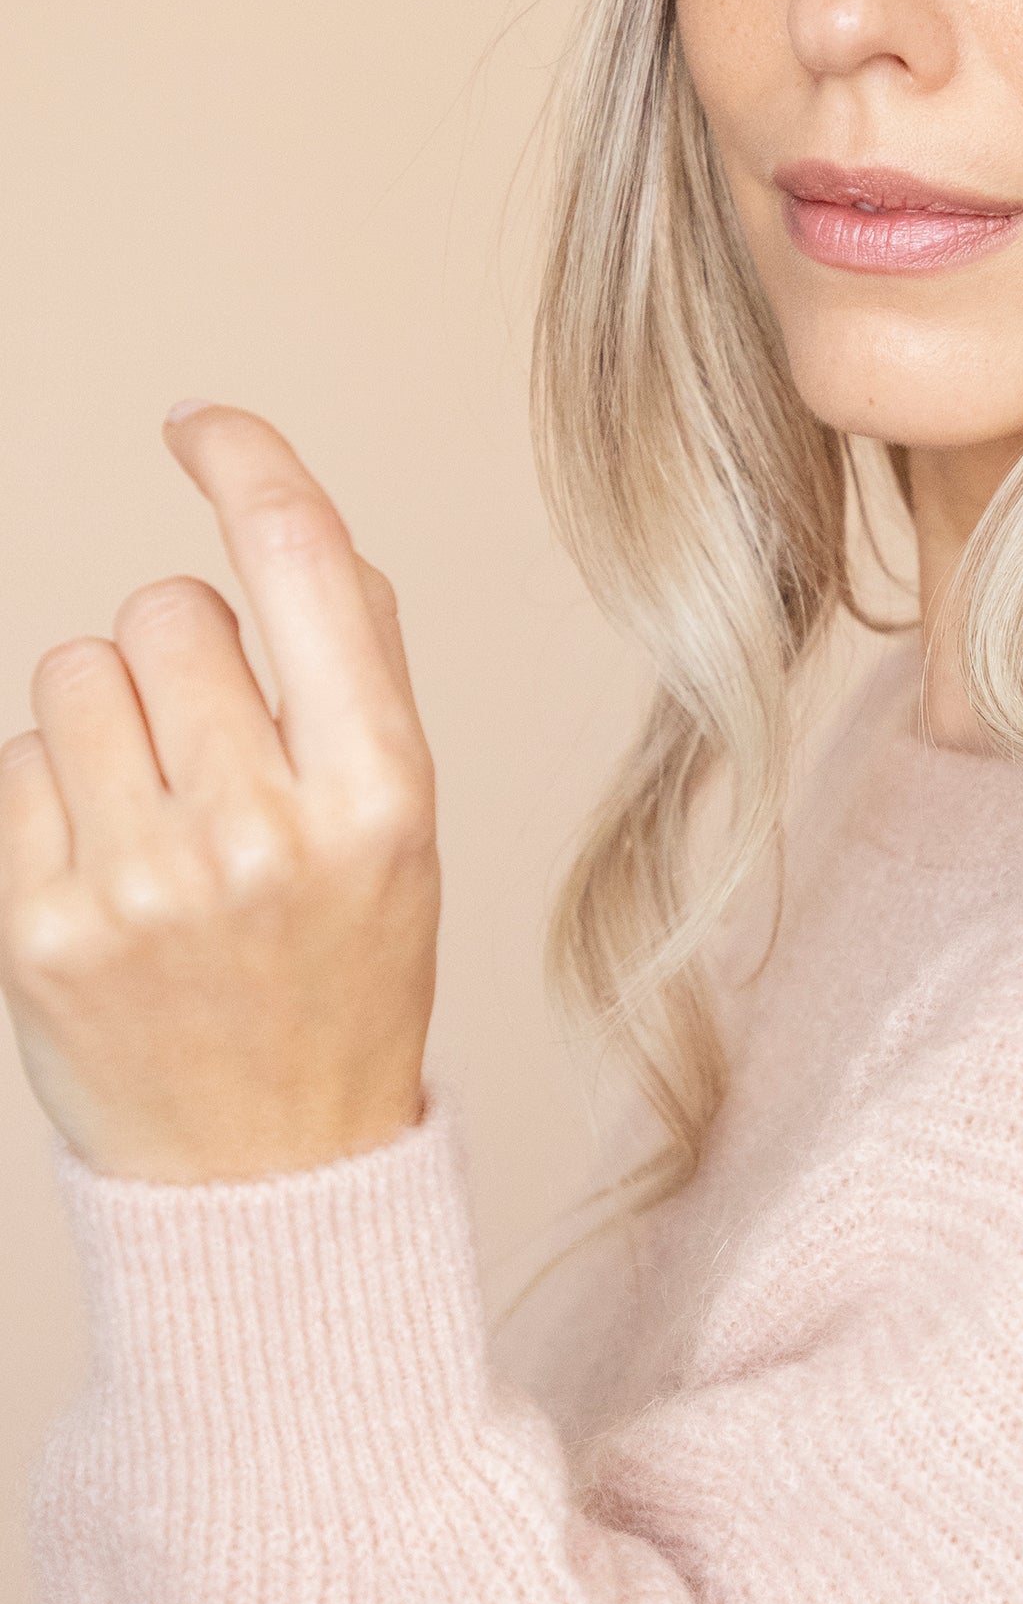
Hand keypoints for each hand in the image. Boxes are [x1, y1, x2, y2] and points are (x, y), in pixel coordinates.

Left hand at [0, 407, 438, 1183]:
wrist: (267, 1179)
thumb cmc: (342, 979)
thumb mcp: (403, 827)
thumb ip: (361, 674)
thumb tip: (292, 533)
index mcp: (379, 795)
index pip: (301, 566)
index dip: (248, 463)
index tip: (201, 423)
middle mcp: (261, 832)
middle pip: (168, 612)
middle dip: (183, 657)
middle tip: (213, 762)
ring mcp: (139, 884)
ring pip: (73, 673)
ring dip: (105, 720)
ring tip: (153, 822)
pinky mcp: (34, 928)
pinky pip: (13, 766)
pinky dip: (50, 798)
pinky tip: (101, 876)